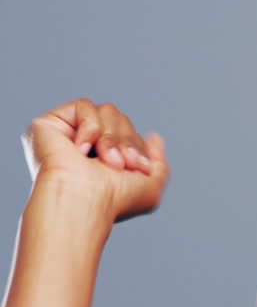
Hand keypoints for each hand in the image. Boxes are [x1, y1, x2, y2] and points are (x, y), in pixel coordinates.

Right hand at [20, 98, 168, 223]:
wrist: (87, 201)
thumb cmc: (116, 200)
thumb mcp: (151, 186)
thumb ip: (158, 161)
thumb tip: (153, 135)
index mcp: (104, 158)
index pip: (130, 134)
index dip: (138, 147)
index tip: (139, 168)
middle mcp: (84, 146)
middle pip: (120, 119)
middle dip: (127, 141)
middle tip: (120, 166)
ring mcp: (66, 134)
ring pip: (107, 110)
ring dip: (112, 137)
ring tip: (105, 161)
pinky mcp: (49, 124)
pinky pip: (84, 106)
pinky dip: (91, 127)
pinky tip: (80, 150)